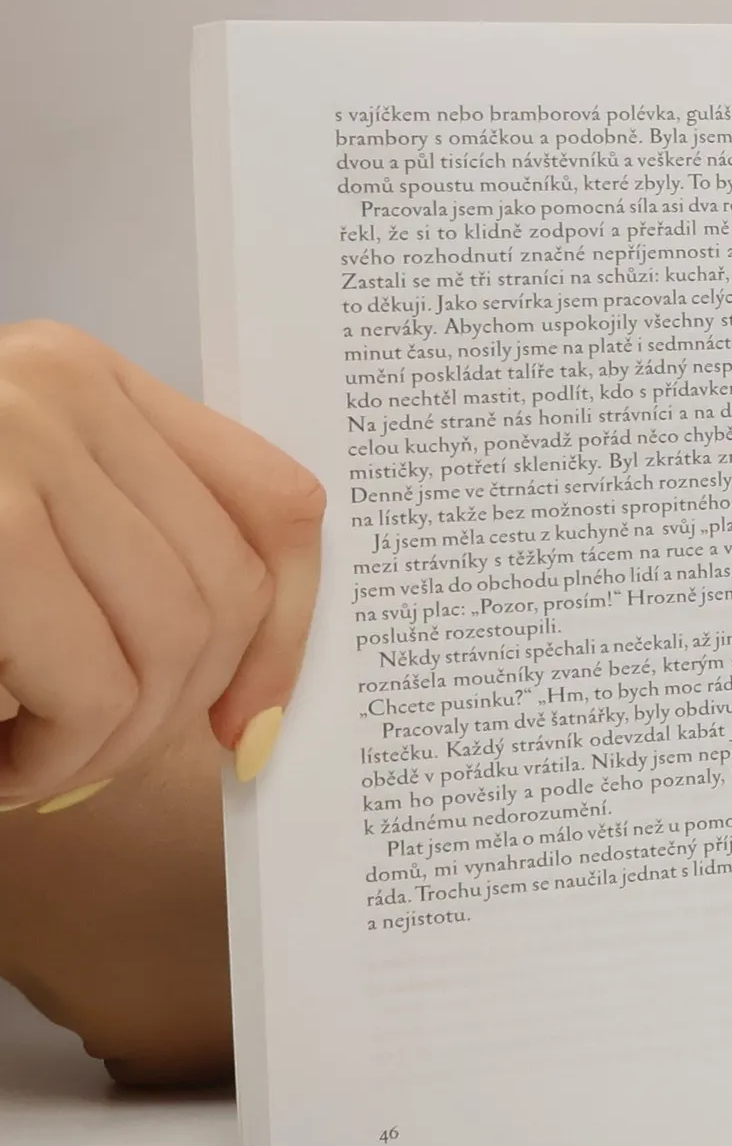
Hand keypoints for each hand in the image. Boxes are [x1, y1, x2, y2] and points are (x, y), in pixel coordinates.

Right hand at [0, 321, 323, 808]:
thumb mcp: (22, 527)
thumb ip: (124, 560)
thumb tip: (258, 703)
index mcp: (84, 379)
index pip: (277, 502)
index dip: (290, 632)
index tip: (255, 723)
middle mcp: (55, 389)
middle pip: (226, 593)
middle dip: (172, 714)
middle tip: (81, 759)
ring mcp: (11, 445)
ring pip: (171, 648)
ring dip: (101, 747)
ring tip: (25, 767)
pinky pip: (92, 684)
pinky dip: (52, 759)